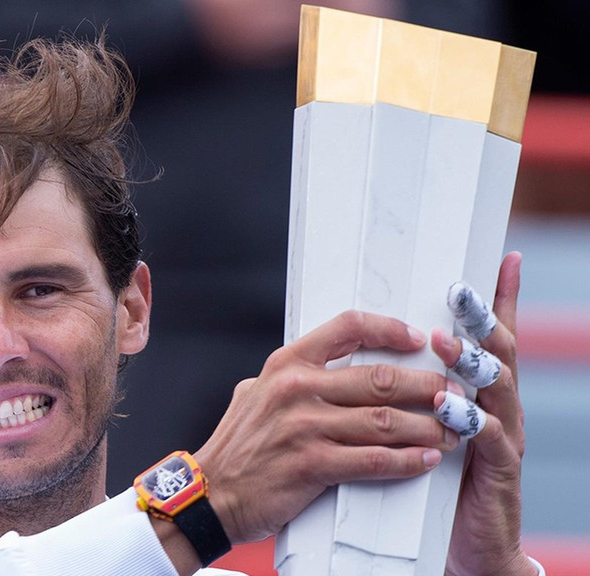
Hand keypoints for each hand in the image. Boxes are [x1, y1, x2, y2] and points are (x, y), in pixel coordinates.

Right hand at [194, 309, 457, 544]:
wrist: (210, 492)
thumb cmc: (237, 444)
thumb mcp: (255, 392)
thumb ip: (291, 376)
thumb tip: (326, 364)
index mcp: (287, 364)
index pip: (347, 327)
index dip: (389, 329)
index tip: (417, 339)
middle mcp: (296, 388)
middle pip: (379, 377)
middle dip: (426, 385)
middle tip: (453, 393)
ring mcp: (304, 426)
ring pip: (384, 420)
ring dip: (426, 426)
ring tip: (451, 430)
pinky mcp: (311, 465)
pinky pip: (373, 459)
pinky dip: (407, 460)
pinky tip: (426, 459)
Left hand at [433, 253, 537, 575]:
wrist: (465, 546)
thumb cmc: (437, 481)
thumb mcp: (425, 428)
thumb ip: (414, 393)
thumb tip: (374, 357)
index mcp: (479, 394)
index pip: (491, 339)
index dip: (500, 301)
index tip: (504, 260)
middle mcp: (497, 409)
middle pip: (496, 353)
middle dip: (480, 319)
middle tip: (459, 291)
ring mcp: (503, 438)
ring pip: (497, 390)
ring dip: (472, 363)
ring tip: (445, 343)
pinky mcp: (498, 472)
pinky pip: (488, 440)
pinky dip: (469, 421)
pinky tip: (449, 407)